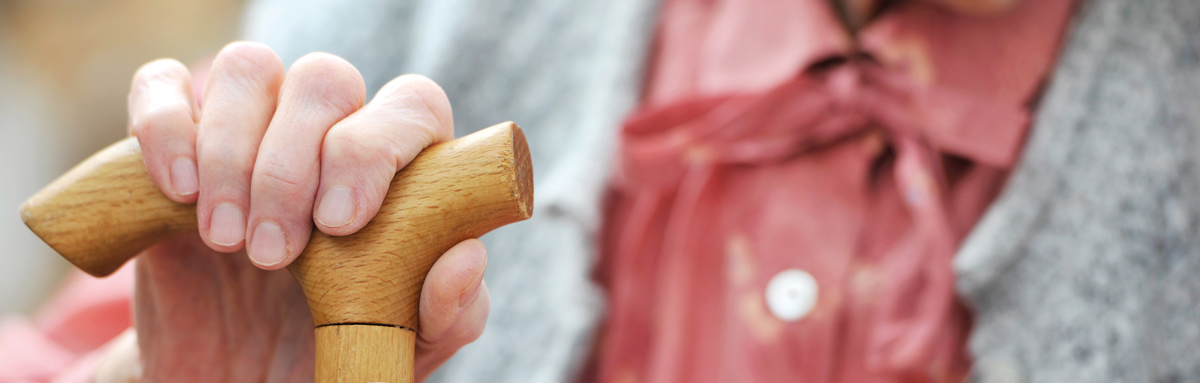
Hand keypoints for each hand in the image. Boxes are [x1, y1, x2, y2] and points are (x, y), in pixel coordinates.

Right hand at [116, 42, 488, 381]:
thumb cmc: (332, 354)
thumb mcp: (399, 349)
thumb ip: (446, 314)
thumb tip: (465, 259)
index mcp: (399, 170)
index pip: (412, 105)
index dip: (376, 148)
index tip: (341, 223)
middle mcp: (329, 135)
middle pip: (327, 80)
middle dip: (293, 165)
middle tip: (274, 256)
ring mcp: (251, 131)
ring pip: (250, 69)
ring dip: (232, 152)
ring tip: (224, 242)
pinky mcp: (174, 144)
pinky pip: (163, 86)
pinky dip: (165, 127)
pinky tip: (178, 194)